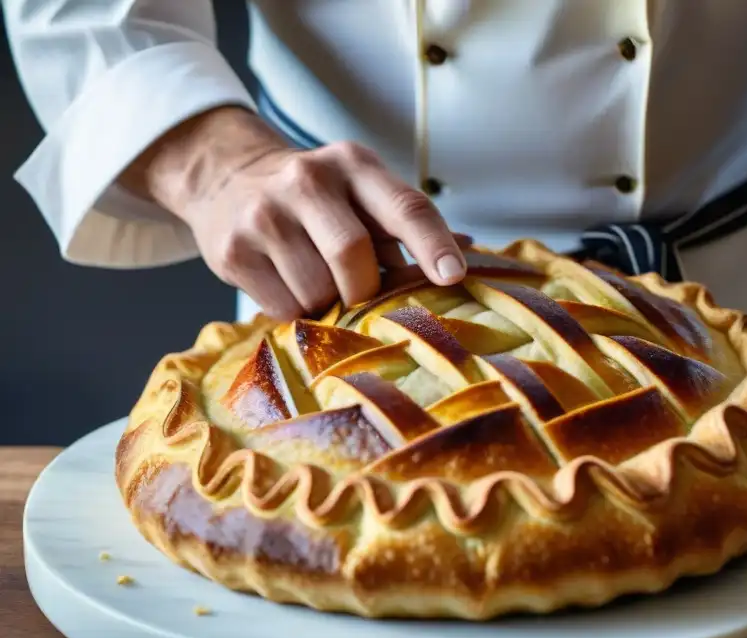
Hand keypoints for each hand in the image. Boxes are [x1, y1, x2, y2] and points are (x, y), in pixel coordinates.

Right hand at [120, 107, 467, 318]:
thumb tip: (470, 260)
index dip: (433, 244)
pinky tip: (290, 286)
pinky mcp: (232, 250)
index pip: (404, 206)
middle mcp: (307, 181)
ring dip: (329, 305)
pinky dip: (298, 313)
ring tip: (321, 285)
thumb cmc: (318, 199)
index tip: (453, 276)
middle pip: (354, 257)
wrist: (226, 176)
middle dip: (366, 291)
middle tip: (362, 296)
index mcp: (354, 165)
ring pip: (317, 292)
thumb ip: (408, 226)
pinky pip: (283, 308)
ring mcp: (264, 215)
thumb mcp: (362, 192)